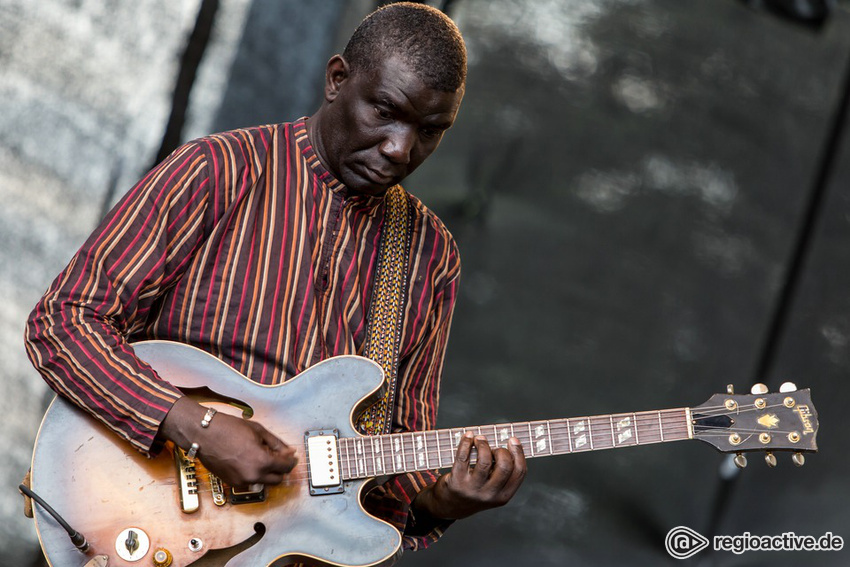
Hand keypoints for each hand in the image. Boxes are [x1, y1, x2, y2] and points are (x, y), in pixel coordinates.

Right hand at [160, 397, 297, 486]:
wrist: (203, 434)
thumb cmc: (227, 429)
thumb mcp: (258, 431)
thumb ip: (277, 444)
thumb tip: (289, 452)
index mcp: (262, 461)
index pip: (286, 468)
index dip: (291, 461)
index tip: (292, 457)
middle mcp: (252, 475)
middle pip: (277, 479)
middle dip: (281, 469)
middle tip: (280, 458)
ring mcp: (241, 481)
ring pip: (264, 482)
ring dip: (267, 473)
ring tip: (262, 457)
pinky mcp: (232, 483)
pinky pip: (250, 482)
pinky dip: (254, 474)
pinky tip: (250, 461)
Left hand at [413, 432, 525, 519]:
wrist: (449, 506)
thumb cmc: (474, 492)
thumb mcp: (492, 491)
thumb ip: (501, 475)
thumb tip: (507, 445)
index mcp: (503, 497)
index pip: (519, 473)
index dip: (518, 453)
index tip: (513, 441)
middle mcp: (489, 495)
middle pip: (504, 466)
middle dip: (502, 451)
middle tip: (495, 447)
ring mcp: (473, 489)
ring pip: (485, 460)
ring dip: (483, 444)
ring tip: (480, 439)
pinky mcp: (457, 482)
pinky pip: (463, 457)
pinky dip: (466, 443)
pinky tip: (468, 437)